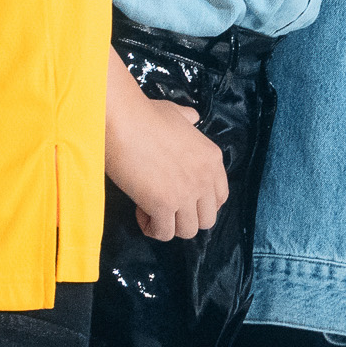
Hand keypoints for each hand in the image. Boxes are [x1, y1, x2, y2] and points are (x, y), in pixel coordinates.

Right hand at [104, 76, 227, 241]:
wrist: (124, 120)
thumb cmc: (145, 115)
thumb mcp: (178, 114)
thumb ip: (189, 119)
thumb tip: (192, 116)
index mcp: (212, 158)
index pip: (221, 197)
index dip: (202, 205)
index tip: (183, 201)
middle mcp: (205, 178)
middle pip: (207, 220)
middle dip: (186, 218)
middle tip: (166, 207)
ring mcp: (186, 193)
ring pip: (187, 231)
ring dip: (169, 225)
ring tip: (151, 208)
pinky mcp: (164, 204)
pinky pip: (164, 233)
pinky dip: (151, 227)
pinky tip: (140, 210)